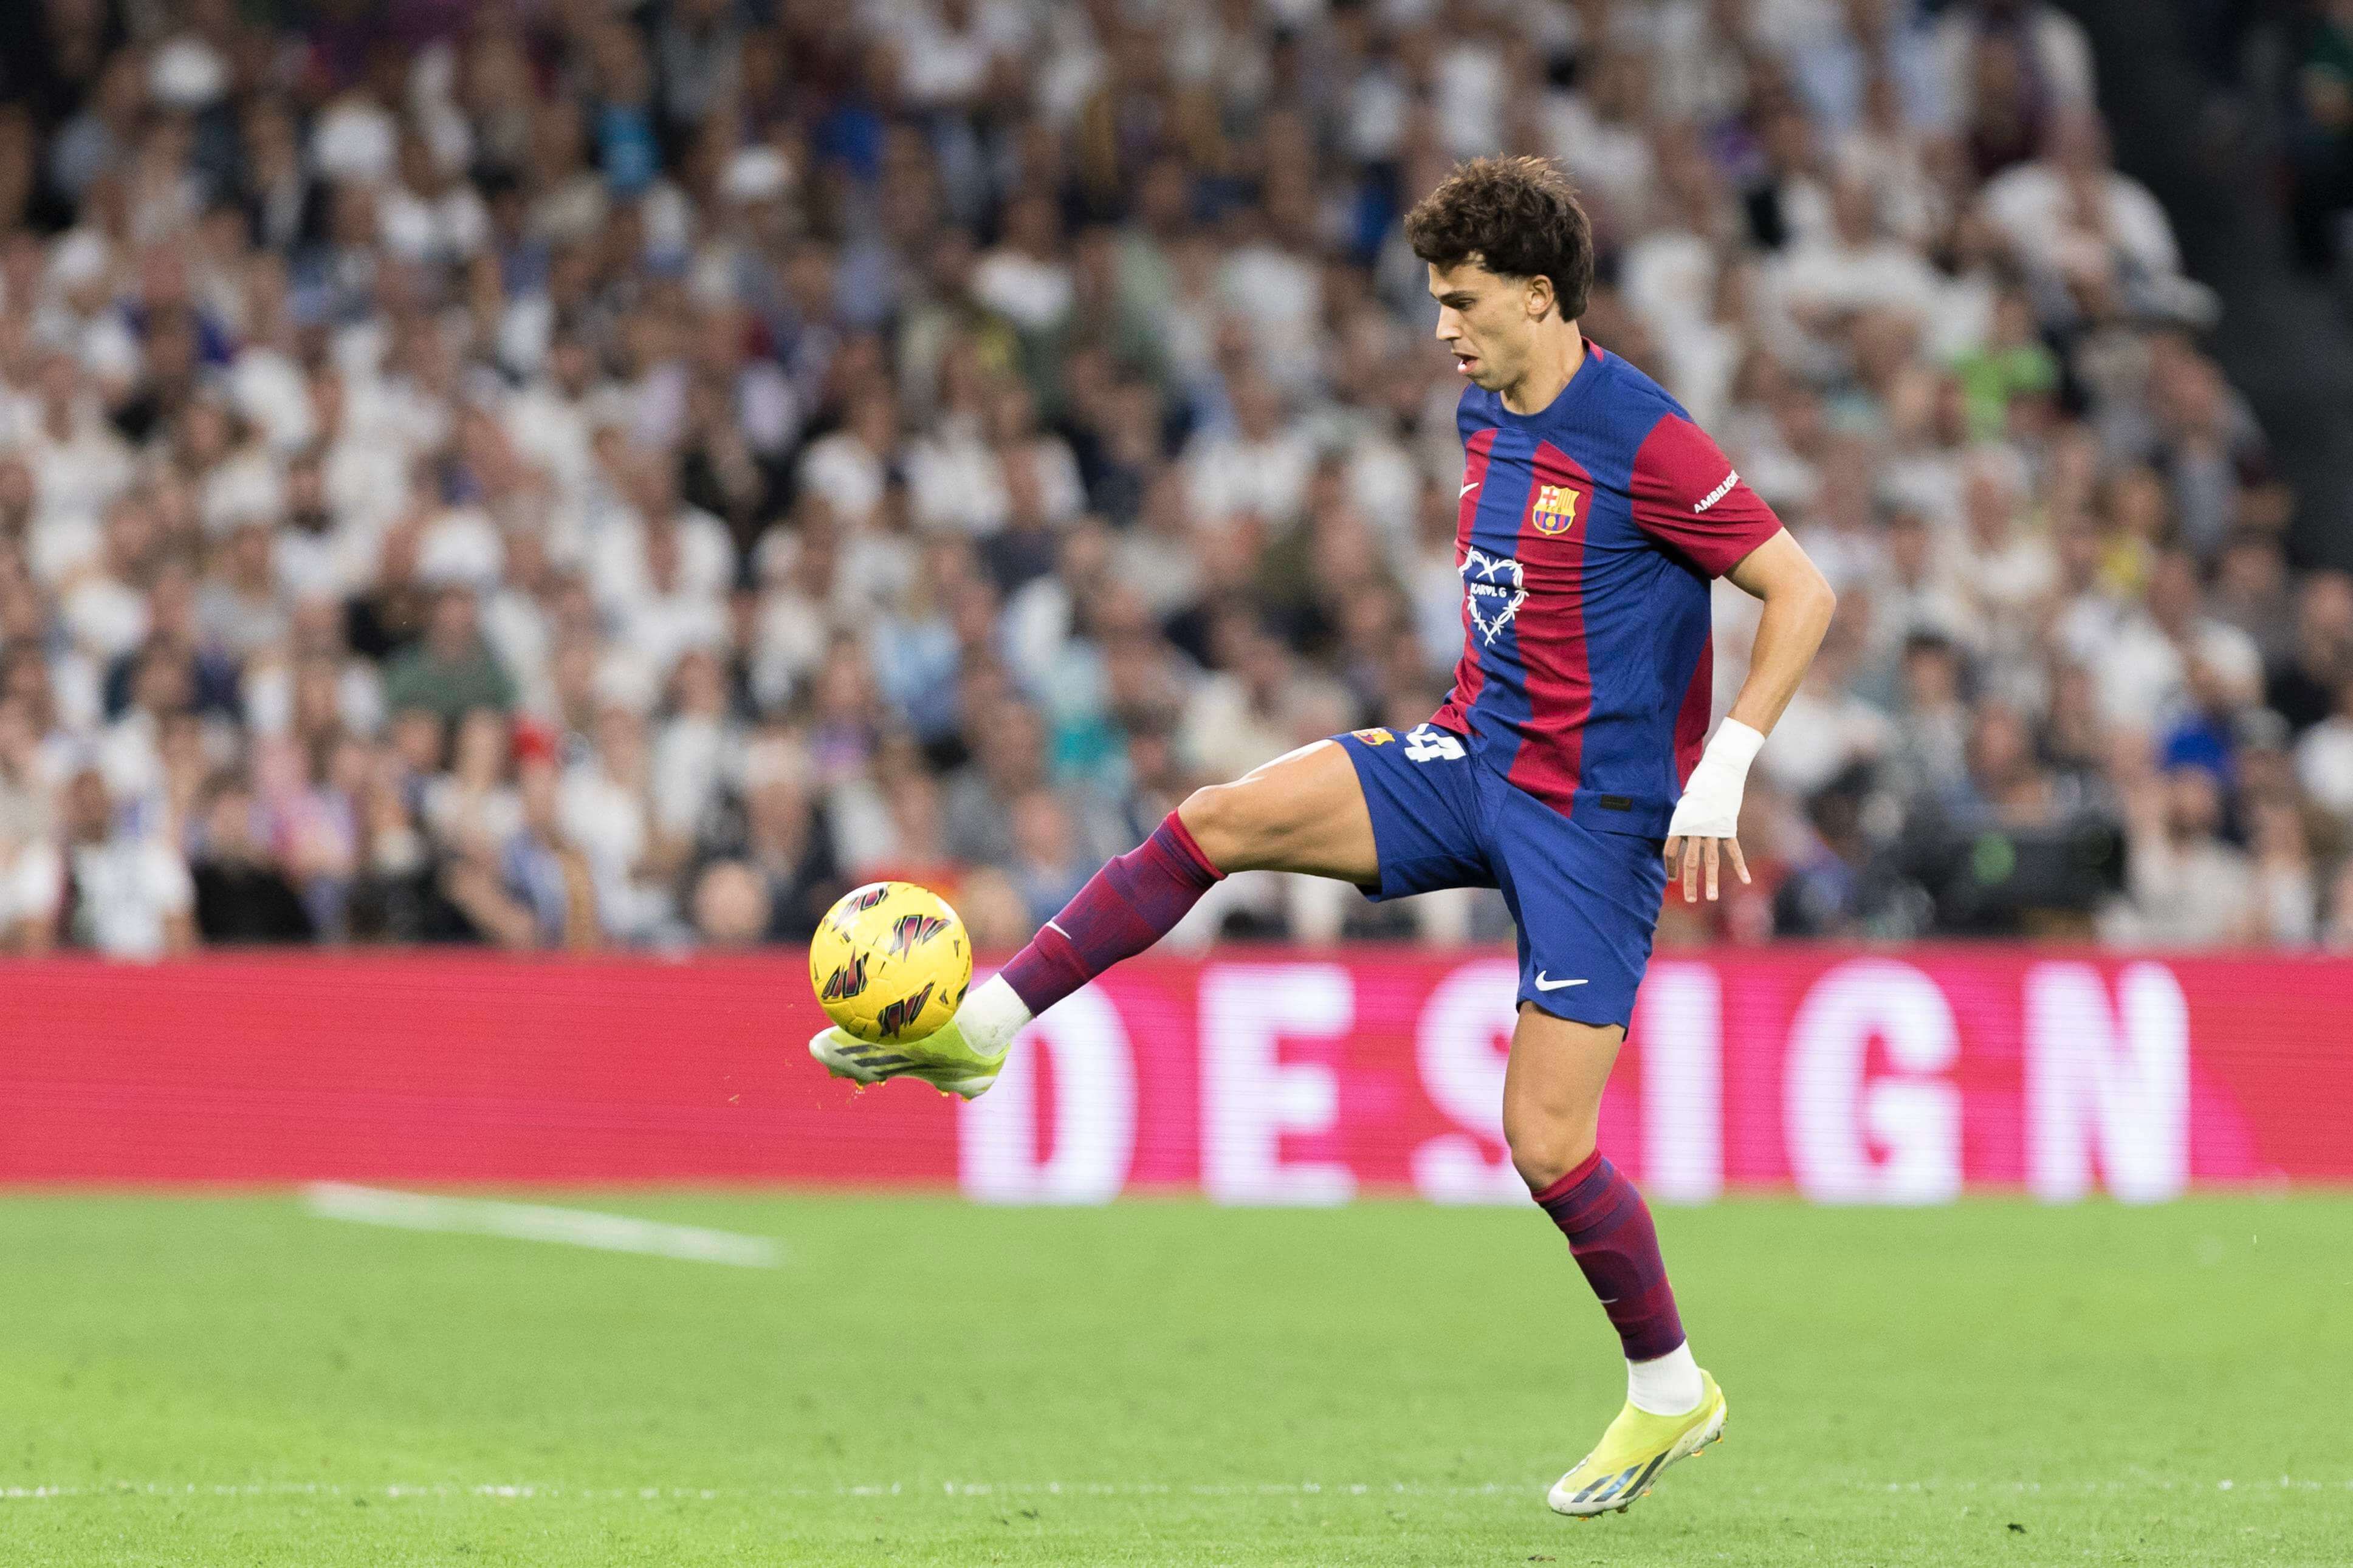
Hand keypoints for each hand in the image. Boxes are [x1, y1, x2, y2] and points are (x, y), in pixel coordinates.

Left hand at [1663, 718, 1764, 902]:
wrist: (1720, 770)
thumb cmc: (1700, 784)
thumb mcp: (1685, 803)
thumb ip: (1684, 821)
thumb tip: (1680, 834)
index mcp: (1679, 823)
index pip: (1670, 851)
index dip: (1670, 867)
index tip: (1671, 879)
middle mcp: (1694, 829)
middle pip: (1690, 861)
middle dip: (1689, 882)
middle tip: (1690, 900)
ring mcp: (1713, 829)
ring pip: (1711, 860)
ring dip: (1710, 881)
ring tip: (1710, 898)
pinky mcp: (1729, 827)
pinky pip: (1734, 851)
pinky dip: (1740, 866)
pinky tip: (1745, 880)